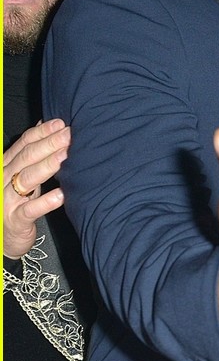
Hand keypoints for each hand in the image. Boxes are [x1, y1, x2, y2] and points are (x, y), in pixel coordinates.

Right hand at [3, 119, 70, 258]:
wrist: (1, 237)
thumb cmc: (16, 202)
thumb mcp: (20, 175)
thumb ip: (30, 153)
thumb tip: (47, 124)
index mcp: (6, 166)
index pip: (23, 144)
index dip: (41, 132)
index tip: (61, 123)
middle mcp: (4, 179)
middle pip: (26, 158)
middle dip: (49, 144)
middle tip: (69, 134)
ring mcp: (7, 199)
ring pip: (27, 179)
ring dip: (47, 166)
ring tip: (66, 156)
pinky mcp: (16, 219)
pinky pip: (31, 209)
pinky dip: (46, 201)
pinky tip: (62, 195)